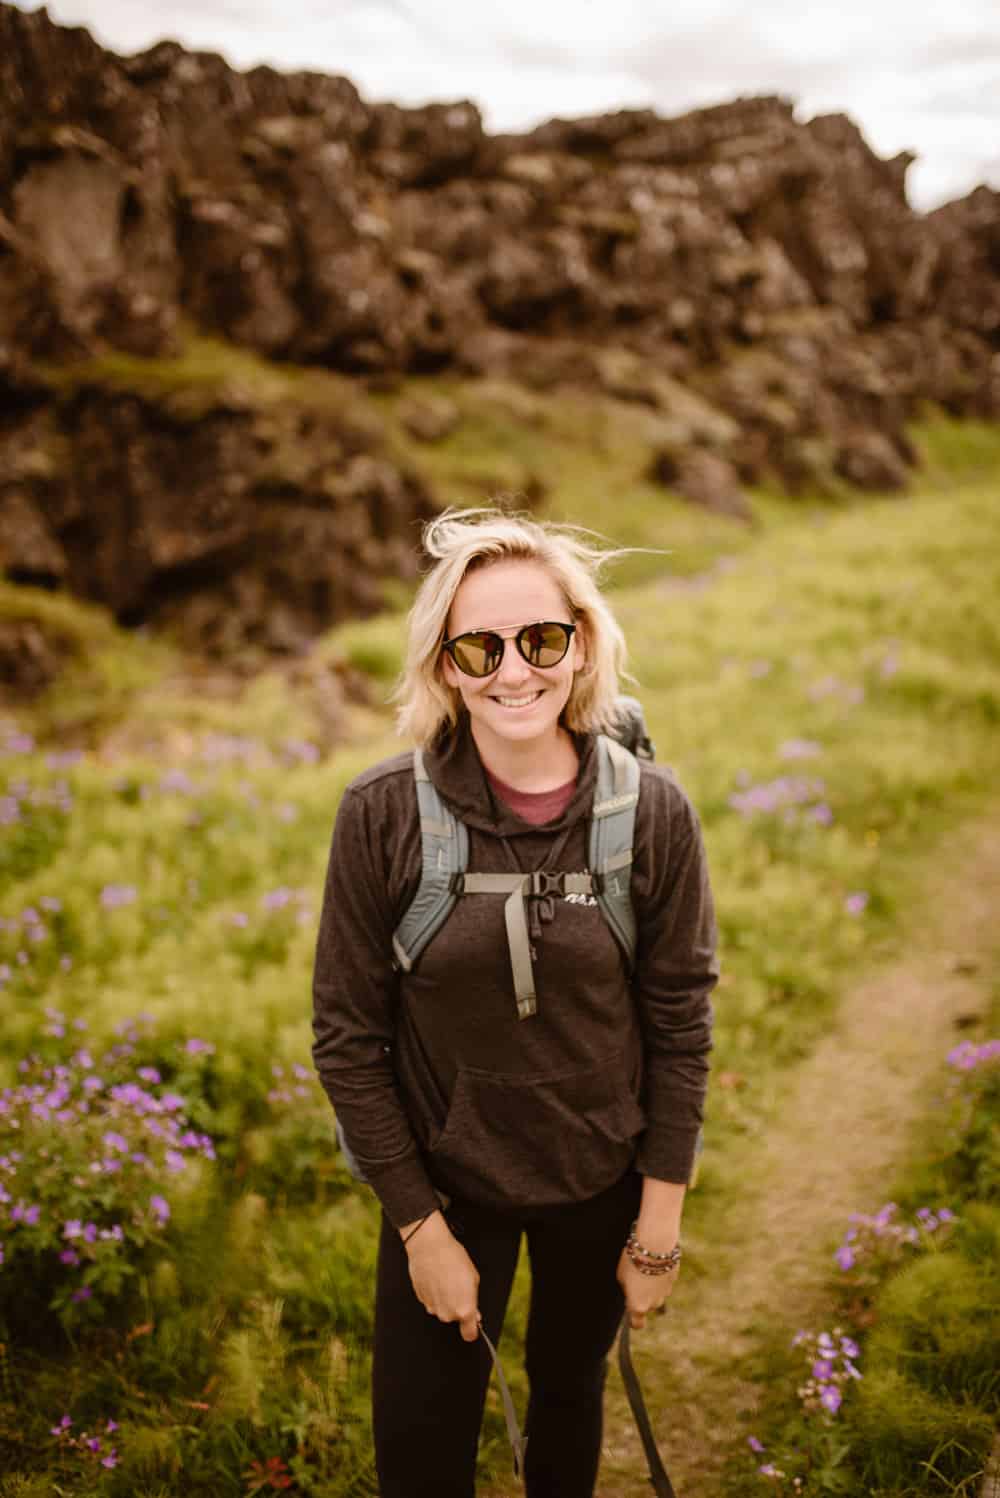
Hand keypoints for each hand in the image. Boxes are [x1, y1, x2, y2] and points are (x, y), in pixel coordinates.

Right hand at [404, 1213, 480, 1340]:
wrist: (429, 1247)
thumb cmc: (453, 1259)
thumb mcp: (473, 1278)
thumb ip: (474, 1300)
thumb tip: (474, 1313)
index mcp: (464, 1310)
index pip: (469, 1335)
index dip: (472, 1330)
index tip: (472, 1323)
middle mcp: (447, 1314)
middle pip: (455, 1319)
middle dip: (458, 1308)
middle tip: (459, 1288)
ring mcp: (432, 1308)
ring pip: (443, 1310)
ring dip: (446, 1300)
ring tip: (446, 1280)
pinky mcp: (422, 1300)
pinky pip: (432, 1302)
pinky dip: (435, 1294)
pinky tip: (437, 1279)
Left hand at [616, 1248, 679, 1329]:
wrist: (655, 1245)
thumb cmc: (633, 1260)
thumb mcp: (621, 1276)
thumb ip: (627, 1289)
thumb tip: (632, 1291)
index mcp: (638, 1305)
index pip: (637, 1324)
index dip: (634, 1321)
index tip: (631, 1311)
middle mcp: (653, 1303)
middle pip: (647, 1305)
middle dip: (642, 1295)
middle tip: (635, 1278)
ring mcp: (665, 1293)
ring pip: (657, 1293)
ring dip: (652, 1285)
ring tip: (645, 1267)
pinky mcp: (673, 1280)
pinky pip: (664, 1281)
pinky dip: (660, 1275)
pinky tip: (655, 1261)